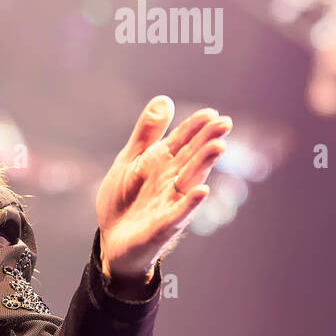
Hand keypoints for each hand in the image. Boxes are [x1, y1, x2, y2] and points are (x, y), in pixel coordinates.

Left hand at [96, 96, 231, 286]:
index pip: (182, 141)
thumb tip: (164, 99)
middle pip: (192, 158)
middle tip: (224, 124)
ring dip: (204, 165)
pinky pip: (179, 213)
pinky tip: (202, 191)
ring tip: (219, 147)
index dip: (195, 127)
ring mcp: (170, 202)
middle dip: (207, 141)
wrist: (111, 237)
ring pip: (191, 181)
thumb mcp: (130, 160)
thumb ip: (147, 134)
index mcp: (163, 163)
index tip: (211, 113)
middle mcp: (172, 180)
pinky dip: (189, 203)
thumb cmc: (124, 198)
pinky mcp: (164, 225)